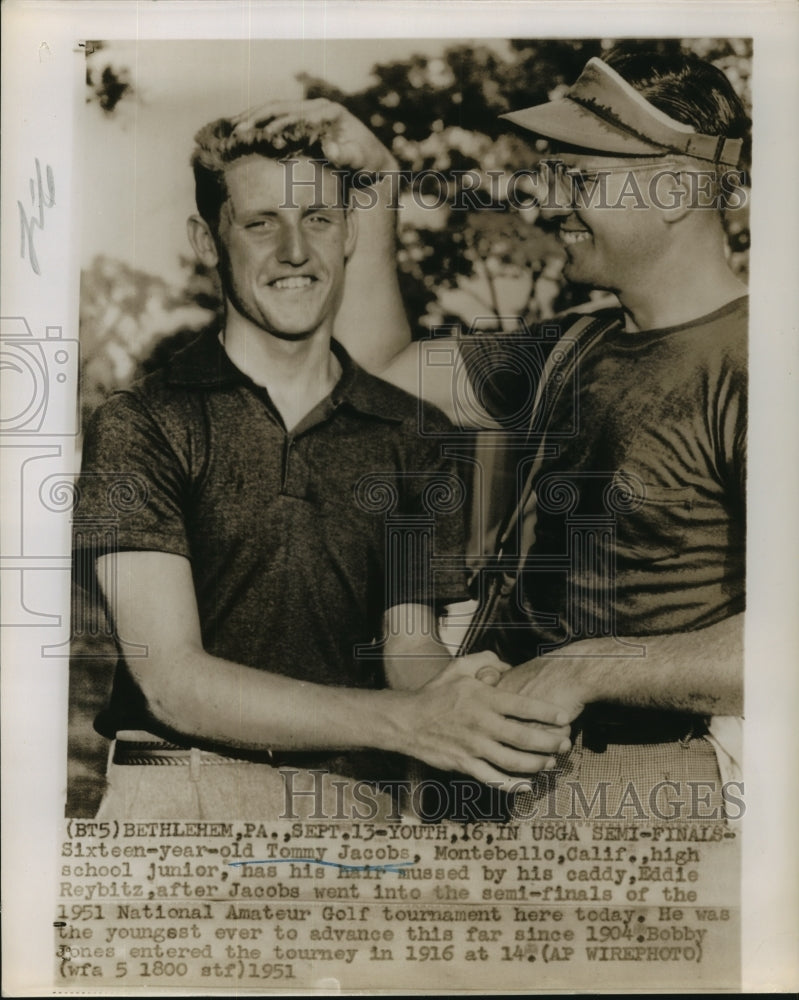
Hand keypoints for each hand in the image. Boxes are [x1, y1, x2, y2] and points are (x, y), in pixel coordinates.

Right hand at [232, 98, 396, 173]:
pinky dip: (261, 122)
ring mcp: (312, 112)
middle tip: (235, 130)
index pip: (294, 115)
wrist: (375, 163)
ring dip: (253, 117)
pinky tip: (245, 130)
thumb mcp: (360, 162)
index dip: (274, 126)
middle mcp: (319, 107)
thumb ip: (346, 155)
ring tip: (232, 128)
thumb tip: (330, 148)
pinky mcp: (307, 121)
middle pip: (279, 107)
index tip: (258, 138)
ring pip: (276, 109)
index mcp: (329, 112)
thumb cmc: (367, 165)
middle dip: (255, 117)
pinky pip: (279, 117)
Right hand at [395, 654, 573, 792]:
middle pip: (524, 736)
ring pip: (513, 761)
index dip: (548, 712)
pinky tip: (527, 783)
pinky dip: (513, 784)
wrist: (407, 720)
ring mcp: (473, 747)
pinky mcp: (465, 765)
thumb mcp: (458, 667)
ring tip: (551, 761)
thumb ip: (485, 661)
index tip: (565, 716)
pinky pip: (494, 779)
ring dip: (537, 763)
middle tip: (566, 742)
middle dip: (550, 741)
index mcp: (483, 698)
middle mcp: (481, 723)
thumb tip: (508, 666)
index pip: (523, 705)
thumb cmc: (436, 692)